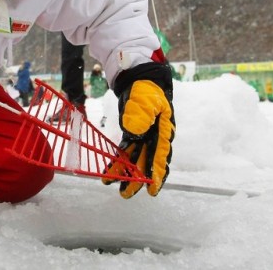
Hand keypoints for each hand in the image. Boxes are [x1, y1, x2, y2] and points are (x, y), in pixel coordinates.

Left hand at [102, 62, 173, 197]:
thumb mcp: (145, 99)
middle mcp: (155, 137)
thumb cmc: (146, 89)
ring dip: (125, 172)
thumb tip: (134, 133)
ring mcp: (143, 137)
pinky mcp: (132, 133)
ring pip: (135, 159)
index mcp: (163, 131)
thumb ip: (141, 115)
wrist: (140, 79)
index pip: (160, 155)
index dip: (156, 174)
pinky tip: (110, 170)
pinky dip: (119, 160)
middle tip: (125, 193)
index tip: (152, 190)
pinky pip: (126, 150)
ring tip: (112, 184)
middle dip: (137, 179)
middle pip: (147, 162)